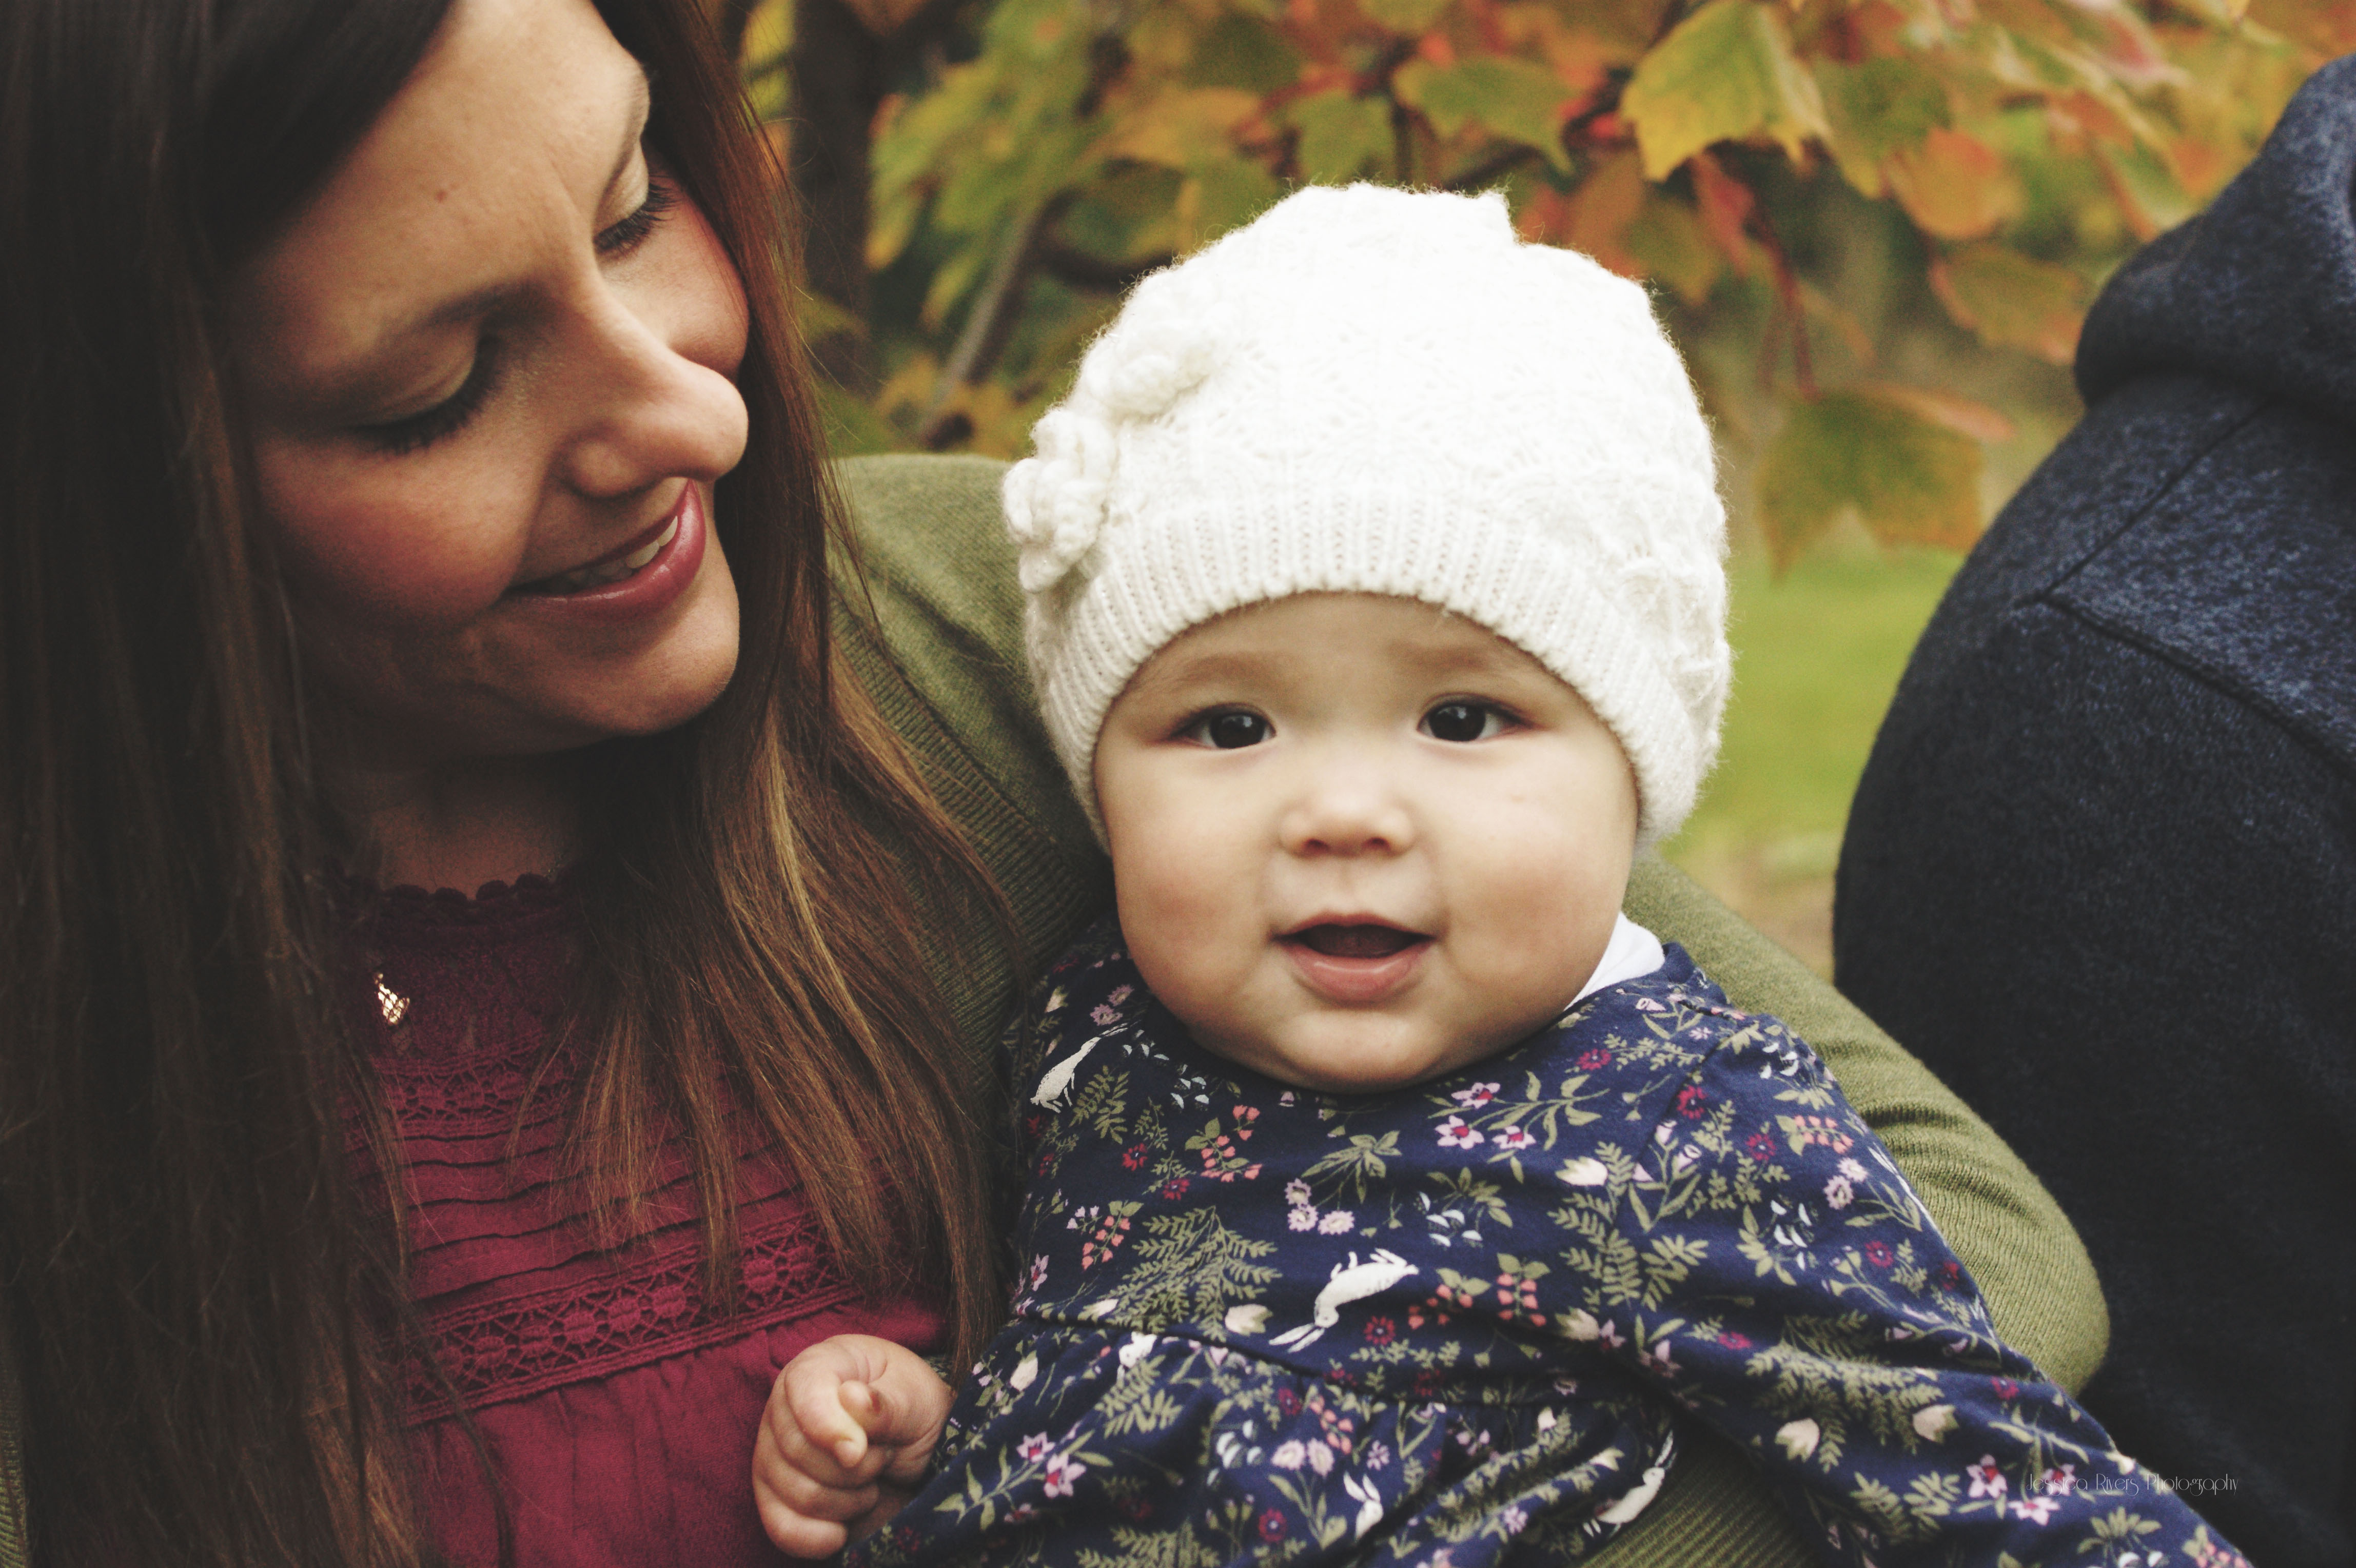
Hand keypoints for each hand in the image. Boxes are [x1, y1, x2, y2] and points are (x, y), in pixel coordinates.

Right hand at [753, 1333, 953, 1557]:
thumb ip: (888, 1403)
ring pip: (795, 1492)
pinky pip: (780, 1527)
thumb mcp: (919, 1400)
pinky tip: (842, 1530)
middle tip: (885, 1456)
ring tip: (872, 1480)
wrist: (921, 1458)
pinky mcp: (777, 1497)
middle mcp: (787, 1406)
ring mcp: (775, 1453)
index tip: (858, 1452)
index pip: (804, 1390)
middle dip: (855, 1467)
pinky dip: (816, 1536)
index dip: (827, 1426)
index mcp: (822, 1364)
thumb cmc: (918, 1414)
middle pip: (797, 1449)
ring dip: (847, 1500)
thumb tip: (851, 1400)